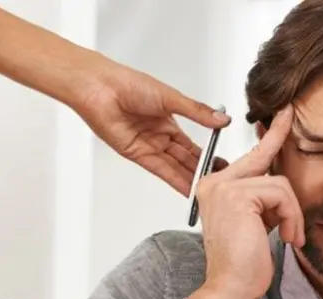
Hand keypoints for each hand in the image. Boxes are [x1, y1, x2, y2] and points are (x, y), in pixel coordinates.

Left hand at [70, 58, 231, 194]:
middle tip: (219, 183)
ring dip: (191, 179)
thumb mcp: (172, 98)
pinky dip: (175, 180)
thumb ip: (198, 113)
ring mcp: (148, 146)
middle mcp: (159, 136)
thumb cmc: (128, 84)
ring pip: (175, 167)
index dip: (208, 156)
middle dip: (201, 172)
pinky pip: (161, 170)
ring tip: (208, 190)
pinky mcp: (137, 154)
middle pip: (185, 159)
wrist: (100, 87)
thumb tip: (222, 120)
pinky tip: (189, 190)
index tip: (222, 166)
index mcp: (168, 122)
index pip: (193, 145)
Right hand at [179, 106, 304, 298]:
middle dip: (278, 136)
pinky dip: (291, 217)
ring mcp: (224, 187)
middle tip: (289, 114)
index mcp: (216, 188)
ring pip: (279, 182)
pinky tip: (287, 237)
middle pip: (261, 156)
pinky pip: (280, 194)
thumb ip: (264, 199)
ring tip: (290, 235)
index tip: (283, 116)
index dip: (269, 137)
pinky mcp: (237, 196)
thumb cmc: (244, 264)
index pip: (248, 157)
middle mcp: (215, 183)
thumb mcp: (258, 223)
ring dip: (293, 212)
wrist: (231, 288)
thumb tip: (282, 179)